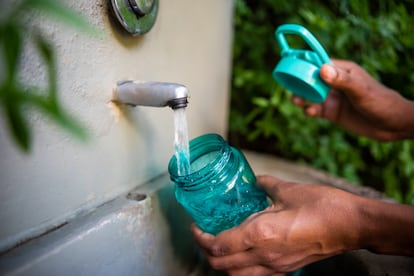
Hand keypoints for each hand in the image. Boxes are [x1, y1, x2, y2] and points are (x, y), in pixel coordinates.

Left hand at [191, 175, 363, 274]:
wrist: (353, 226)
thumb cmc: (324, 207)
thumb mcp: (289, 190)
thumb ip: (266, 184)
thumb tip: (255, 180)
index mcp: (261, 234)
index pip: (218, 246)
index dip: (200, 237)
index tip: (196, 225)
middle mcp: (264, 256)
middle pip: (221, 266)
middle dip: (206, 252)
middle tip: (203, 234)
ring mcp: (276, 267)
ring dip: (222, 263)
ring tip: (219, 244)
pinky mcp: (286, 269)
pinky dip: (240, 267)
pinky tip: (244, 251)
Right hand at [292, 59, 413, 140]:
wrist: (392, 124)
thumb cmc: (381, 102)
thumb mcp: (361, 90)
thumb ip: (342, 80)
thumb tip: (322, 69)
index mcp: (342, 70)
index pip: (319, 62)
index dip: (305, 62)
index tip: (291, 64)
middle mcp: (335, 83)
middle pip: (311, 79)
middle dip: (300, 83)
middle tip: (291, 88)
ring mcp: (333, 98)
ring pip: (310, 95)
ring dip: (301, 97)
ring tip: (297, 101)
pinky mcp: (332, 112)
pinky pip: (315, 109)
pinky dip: (309, 110)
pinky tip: (310, 112)